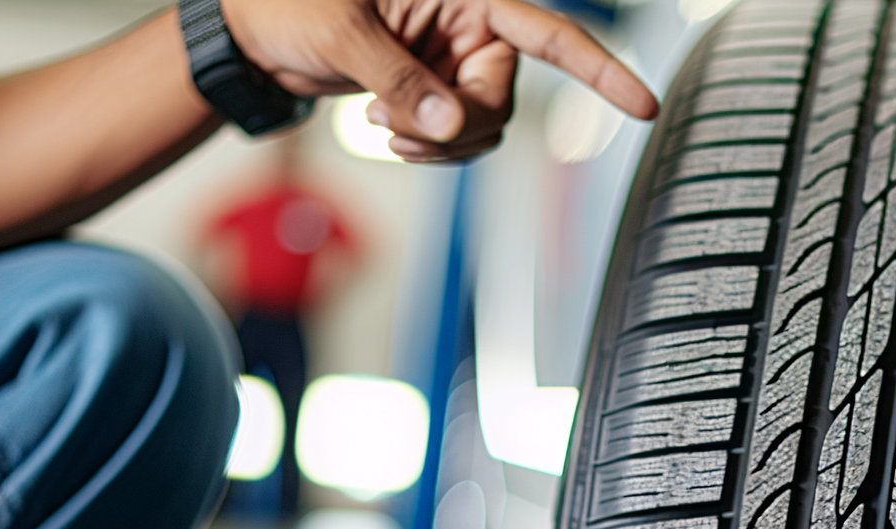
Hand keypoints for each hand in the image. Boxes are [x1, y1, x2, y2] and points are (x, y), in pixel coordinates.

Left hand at [218, 0, 658, 161]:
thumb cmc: (288, 2)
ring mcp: (453, 57)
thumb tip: (449, 126)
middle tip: (399, 129)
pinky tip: (386, 128)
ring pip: (484, 124)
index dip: (599, 69)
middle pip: (503, 97)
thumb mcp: (342, 35)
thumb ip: (401, 82)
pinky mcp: (436, 87)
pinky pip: (459, 135)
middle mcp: (468, 22)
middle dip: (458, 126)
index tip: (643, 106)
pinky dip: (429, 146)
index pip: (547, 33)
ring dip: (440, 143)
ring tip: (382, 127)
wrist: (253, 29)